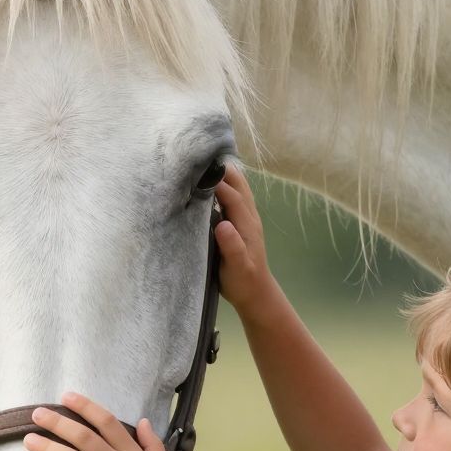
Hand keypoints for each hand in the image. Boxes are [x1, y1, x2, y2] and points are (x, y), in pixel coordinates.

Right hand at [211, 164, 279, 321]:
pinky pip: (233, 194)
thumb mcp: (237, 268)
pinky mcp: (241, 220)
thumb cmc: (243, 281)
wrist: (256, 292)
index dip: (216, 182)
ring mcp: (246, 216)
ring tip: (200, 162)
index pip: (232, 195)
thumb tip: (223, 225)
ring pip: (238, 186)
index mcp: (246, 224)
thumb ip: (232, 247)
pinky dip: (222, 184)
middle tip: (196, 158)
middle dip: (221, 169)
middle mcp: (249, 215)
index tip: (195, 171)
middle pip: (238, 183)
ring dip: (222, 173)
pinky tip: (208, 181)